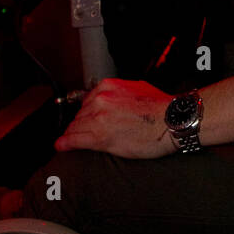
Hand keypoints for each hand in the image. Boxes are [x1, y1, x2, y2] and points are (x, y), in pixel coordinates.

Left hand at [54, 79, 175, 157]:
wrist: (171, 121)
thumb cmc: (161, 108)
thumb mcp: (138, 88)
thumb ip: (120, 92)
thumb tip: (114, 97)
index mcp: (108, 87)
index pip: (87, 101)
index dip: (86, 113)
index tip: (85, 119)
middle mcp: (101, 100)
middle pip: (80, 114)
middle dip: (80, 124)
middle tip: (82, 133)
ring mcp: (98, 118)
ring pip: (75, 127)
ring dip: (73, 135)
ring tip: (69, 142)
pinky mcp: (99, 137)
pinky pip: (74, 140)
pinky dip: (65, 144)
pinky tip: (61, 146)